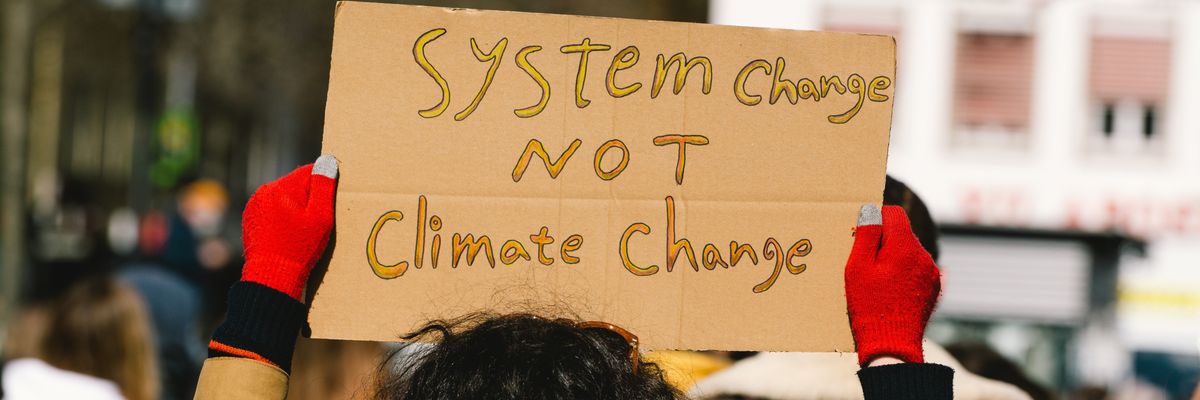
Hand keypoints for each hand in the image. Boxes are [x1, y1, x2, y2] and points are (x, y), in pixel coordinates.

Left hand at [241, 155, 337, 300]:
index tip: (328, 205)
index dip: (323, 186)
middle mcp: (265, 191)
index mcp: (282, 187)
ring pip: (284, 197)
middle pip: (296, 184)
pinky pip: (272, 209)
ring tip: (301, 230)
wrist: (272, 276)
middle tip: (315, 222)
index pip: (310, 171)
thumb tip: (328, 160)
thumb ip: (324, 186)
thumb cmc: (300, 248)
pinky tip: (288, 234)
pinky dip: (282, 217)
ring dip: (294, 207)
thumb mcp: (320, 217)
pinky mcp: (251, 218)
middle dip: (308, 198)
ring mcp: (255, 205)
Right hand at [845, 204, 940, 365]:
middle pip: (902, 233)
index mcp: (904, 246)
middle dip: (884, 240)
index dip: (876, 218)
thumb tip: (871, 210)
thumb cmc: (870, 306)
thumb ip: (865, 235)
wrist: (893, 345)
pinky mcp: (934, 288)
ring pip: (910, 251)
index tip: (861, 233)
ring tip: (877, 280)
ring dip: (894, 257)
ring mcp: (932, 273)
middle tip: (864, 261)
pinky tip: (890, 291)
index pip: (894, 213)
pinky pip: (917, 269)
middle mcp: (923, 255)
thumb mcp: (857, 268)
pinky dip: (904, 273)